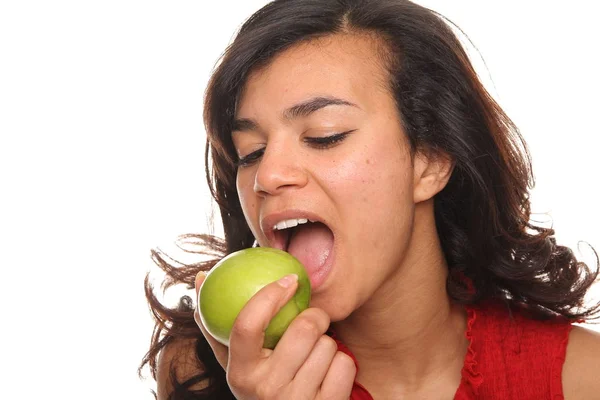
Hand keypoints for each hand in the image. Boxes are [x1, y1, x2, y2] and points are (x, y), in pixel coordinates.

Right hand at [194, 272, 356, 398]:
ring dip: (327, 344)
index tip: (290, 280)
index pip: (247, 324)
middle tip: (313, 318)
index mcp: (240, 374)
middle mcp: (266, 391)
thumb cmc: (261, 386)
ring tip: (314, 355)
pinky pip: (345, 364)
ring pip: (329, 345)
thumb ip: (216, 324)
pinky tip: (328, 373)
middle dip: (315, 316)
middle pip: (304, 328)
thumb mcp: (236, 363)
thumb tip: (199, 277)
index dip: (269, 295)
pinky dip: (341, 363)